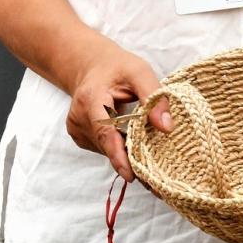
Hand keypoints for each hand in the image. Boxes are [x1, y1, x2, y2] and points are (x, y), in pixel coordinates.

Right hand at [64, 39, 170, 181]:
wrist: (92, 66)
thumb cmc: (118, 68)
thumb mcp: (140, 72)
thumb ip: (154, 97)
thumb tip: (167, 127)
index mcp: (91, 98)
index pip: (105, 131)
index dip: (118, 154)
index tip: (131, 175)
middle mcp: (78, 116)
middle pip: (107, 144)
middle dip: (130, 159)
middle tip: (153, 176)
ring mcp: (76, 128)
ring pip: (106, 149)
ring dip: (125, 151)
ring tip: (144, 149)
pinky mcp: (79, 135)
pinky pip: (102, 147)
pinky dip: (117, 146)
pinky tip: (127, 137)